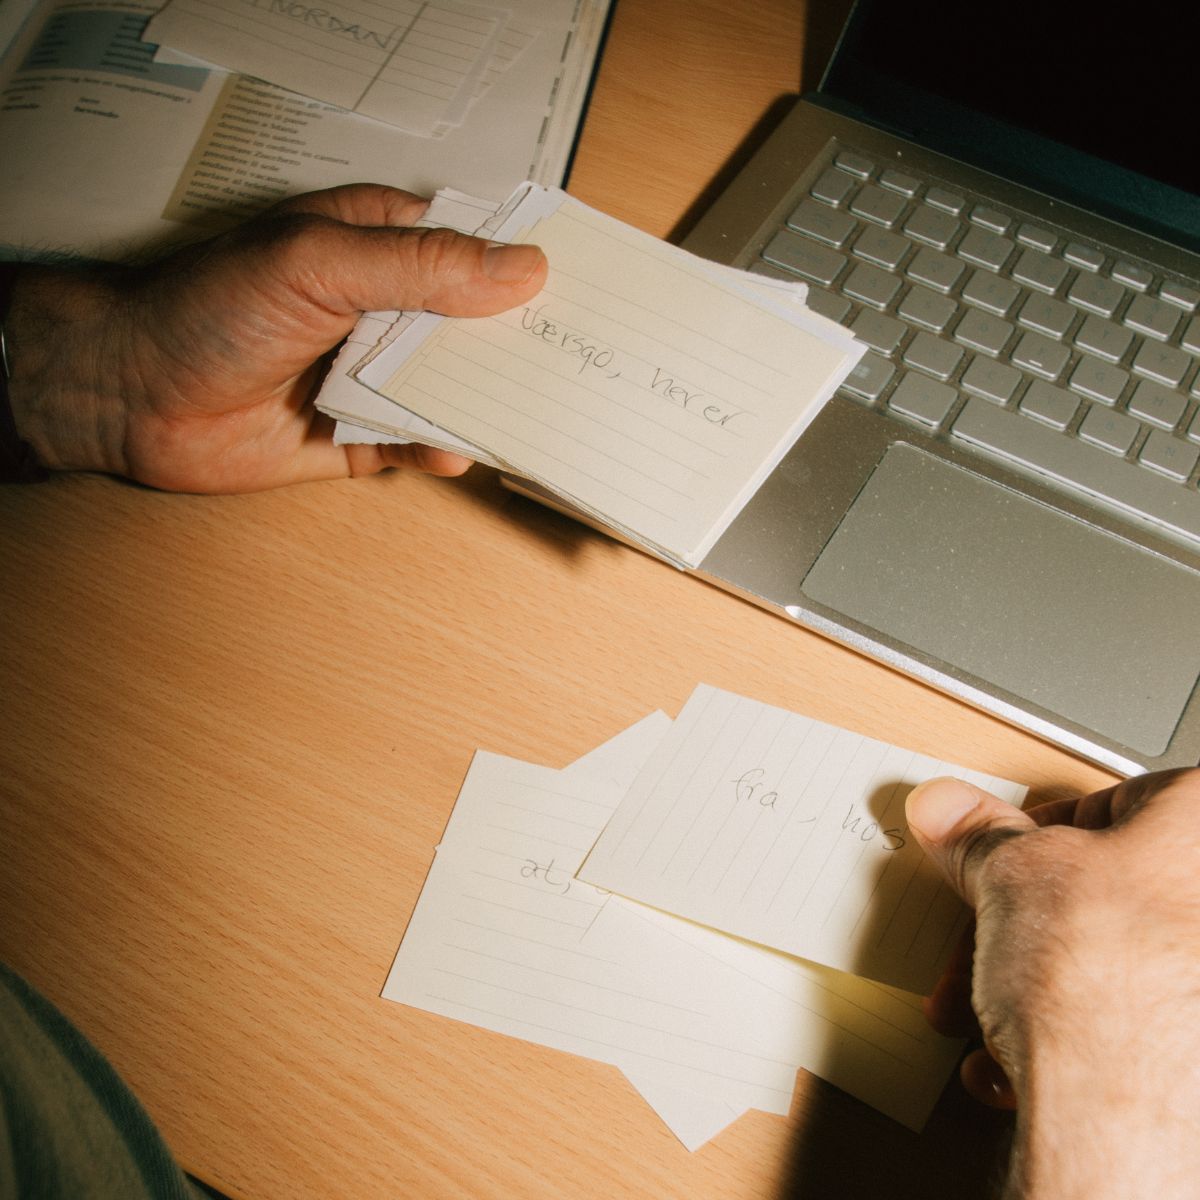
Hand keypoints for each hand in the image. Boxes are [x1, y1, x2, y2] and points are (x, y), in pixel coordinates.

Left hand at [4, 184, 546, 491]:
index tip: (585, 285)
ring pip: (452, 387)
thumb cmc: (208, 307)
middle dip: (520, 342)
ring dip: (488, 401)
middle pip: (474, 323)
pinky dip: (439, 448)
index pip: (472, 244)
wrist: (131, 397)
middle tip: (576, 362)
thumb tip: (520, 269)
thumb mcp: (318, 262)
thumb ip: (420, 268)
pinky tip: (454, 452)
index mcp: (378, 244)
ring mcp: (372, 372)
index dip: (526, 261)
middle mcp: (383, 308)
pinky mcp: (358, 434)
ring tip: (536, 416)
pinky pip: (416, 442)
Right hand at [906, 768, 1199, 1198]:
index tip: (990, 859)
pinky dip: (1067, 1041)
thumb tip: (953, 811)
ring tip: (987, 1013)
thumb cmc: (1107, 985)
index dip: (1033, 833)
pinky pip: (1131, 1031)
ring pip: (1112, 966)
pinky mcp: (1191, 1060)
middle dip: (1024, 924)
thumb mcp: (1011, 874)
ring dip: (1032, 986)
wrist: (1126, 1114)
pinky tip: (1018, 1064)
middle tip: (979, 935)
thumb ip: (980, 836)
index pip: (1111, 803)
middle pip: (1108, 893)